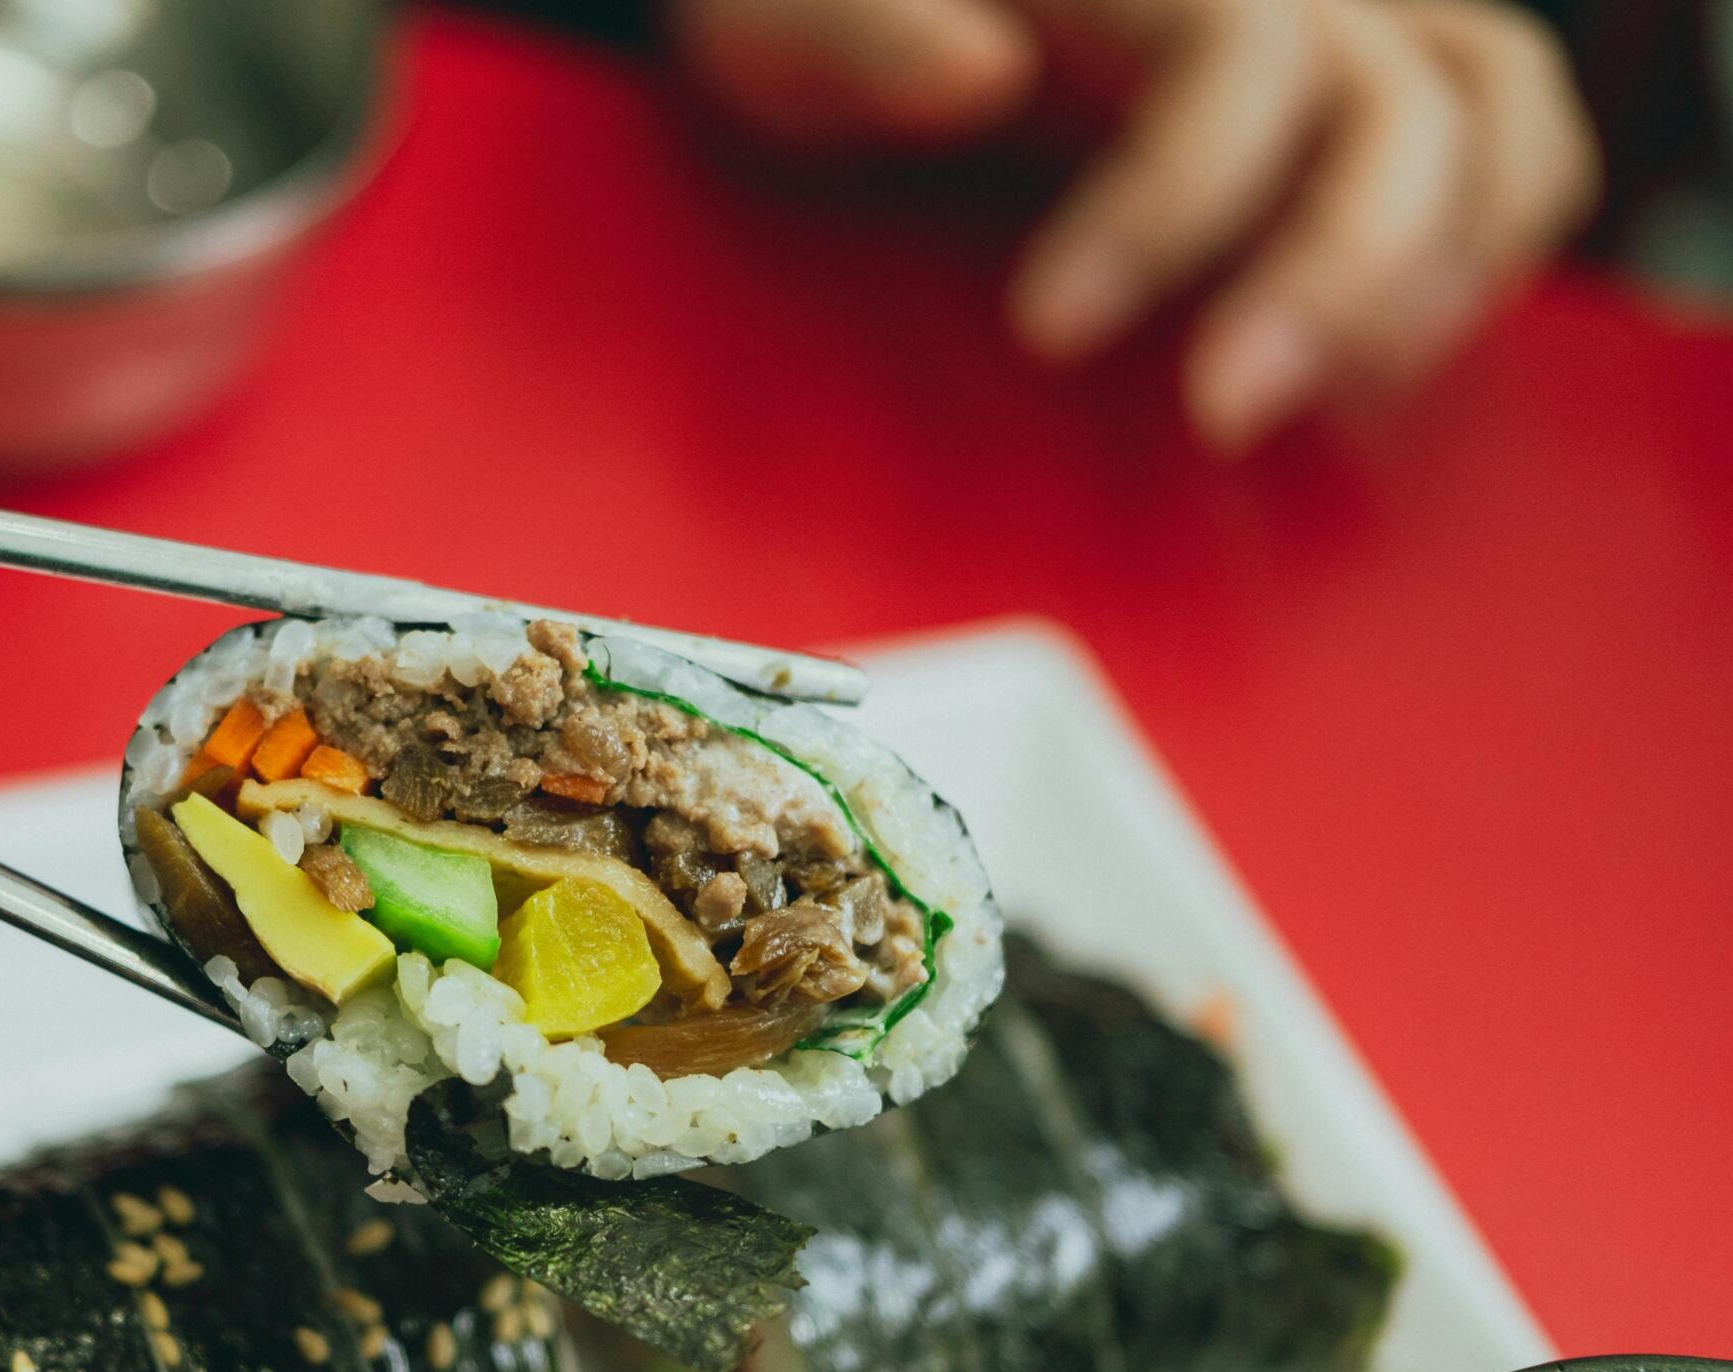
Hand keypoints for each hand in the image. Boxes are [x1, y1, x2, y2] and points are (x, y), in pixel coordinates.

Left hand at [668, 0, 1601, 450]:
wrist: (855, 10)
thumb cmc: (815, 12)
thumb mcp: (789, 22)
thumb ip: (863, 39)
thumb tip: (974, 69)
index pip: (1245, 54)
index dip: (1174, 198)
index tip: (1047, 328)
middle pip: (1403, 103)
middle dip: (1337, 270)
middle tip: (1224, 414)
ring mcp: (1332, 30)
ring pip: (1492, 108)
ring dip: (1445, 262)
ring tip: (1346, 396)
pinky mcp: (1348, 101)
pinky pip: (1498, 139)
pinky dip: (1482, 245)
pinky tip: (1386, 361)